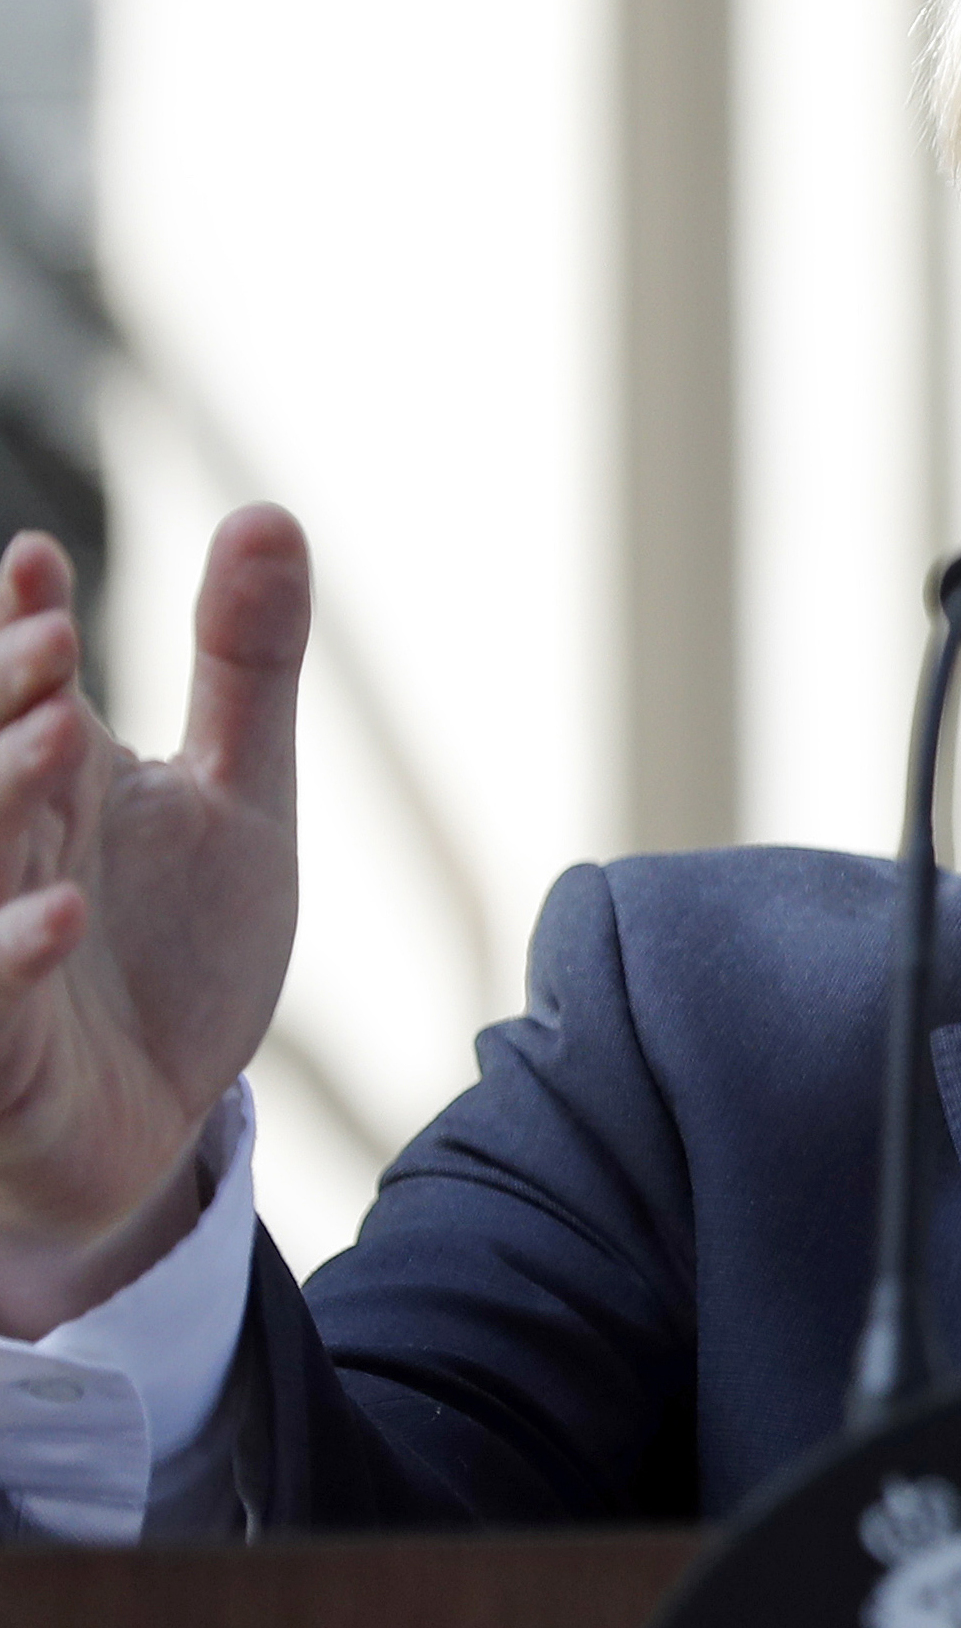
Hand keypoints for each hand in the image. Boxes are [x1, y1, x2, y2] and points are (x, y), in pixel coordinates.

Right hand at [0, 509, 308, 1336]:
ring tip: (58, 733)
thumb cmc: (175, 948)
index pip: (14, 691)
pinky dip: (9, 951)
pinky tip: (60, 911)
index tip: (39, 559)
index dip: (16, 626)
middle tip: (46, 640)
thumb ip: (243, 664)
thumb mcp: (237, 796)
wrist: (165, 1116)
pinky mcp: (5, 1052)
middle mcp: (7, 854)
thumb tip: (266, 510)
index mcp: (49, 784)